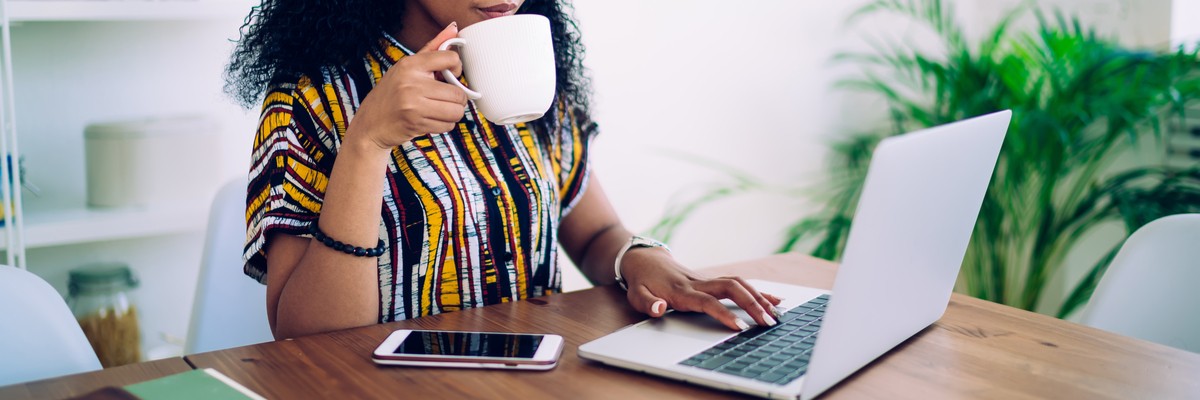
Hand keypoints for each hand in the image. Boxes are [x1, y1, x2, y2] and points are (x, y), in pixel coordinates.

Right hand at [349, 23, 469, 150]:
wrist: (371, 123)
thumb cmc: (392, 92)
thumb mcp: (408, 66)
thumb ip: (433, 47)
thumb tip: (454, 28)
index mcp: (410, 64)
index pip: (450, 58)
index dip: (457, 68)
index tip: (451, 74)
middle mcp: (411, 83)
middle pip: (458, 93)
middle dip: (457, 99)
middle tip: (446, 98)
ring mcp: (413, 104)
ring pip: (456, 111)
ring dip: (453, 113)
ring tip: (440, 110)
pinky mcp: (416, 123)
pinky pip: (448, 125)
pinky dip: (445, 124)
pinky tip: (432, 119)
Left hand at [620, 249, 783, 330]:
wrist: (645, 260)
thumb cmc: (642, 282)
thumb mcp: (636, 294)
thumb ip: (648, 303)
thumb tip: (660, 308)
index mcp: (681, 291)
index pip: (707, 302)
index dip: (723, 314)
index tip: (739, 327)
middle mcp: (698, 283)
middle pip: (731, 288)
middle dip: (751, 304)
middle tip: (768, 322)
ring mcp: (706, 279)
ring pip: (738, 283)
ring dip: (759, 297)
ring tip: (776, 315)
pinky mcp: (712, 280)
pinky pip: (738, 283)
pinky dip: (757, 290)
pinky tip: (775, 299)